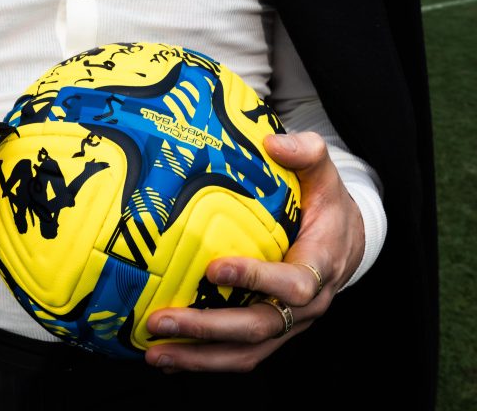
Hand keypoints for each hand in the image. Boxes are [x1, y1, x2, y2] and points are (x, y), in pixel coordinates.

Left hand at [144, 132, 364, 372]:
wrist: (347, 243)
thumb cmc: (327, 206)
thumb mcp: (324, 175)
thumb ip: (307, 153)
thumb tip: (275, 142)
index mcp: (320, 265)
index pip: (293, 283)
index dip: (256, 279)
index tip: (214, 269)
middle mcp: (306, 305)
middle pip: (260, 327)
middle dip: (208, 328)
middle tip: (161, 321)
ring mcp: (289, 325)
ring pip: (247, 352)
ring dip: (199, 357)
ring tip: (155, 354)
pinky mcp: (273, 333)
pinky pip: (241, 354)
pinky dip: (204, 360)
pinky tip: (169, 358)